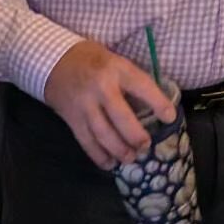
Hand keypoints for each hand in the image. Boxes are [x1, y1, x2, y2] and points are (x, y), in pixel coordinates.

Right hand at [40, 42, 175, 169]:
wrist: (53, 60)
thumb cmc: (92, 59)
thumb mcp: (115, 61)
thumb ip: (131, 82)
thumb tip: (151, 108)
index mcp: (116, 68)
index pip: (142, 86)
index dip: (158, 103)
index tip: (170, 117)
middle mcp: (101, 87)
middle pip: (121, 117)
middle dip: (136, 136)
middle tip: (146, 146)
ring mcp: (84, 104)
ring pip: (103, 133)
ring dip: (119, 150)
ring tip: (131, 158)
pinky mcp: (72, 118)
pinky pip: (86, 141)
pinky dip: (98, 155)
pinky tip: (109, 163)